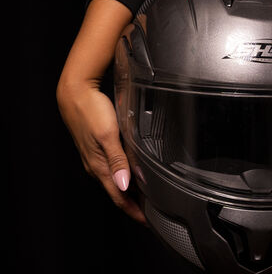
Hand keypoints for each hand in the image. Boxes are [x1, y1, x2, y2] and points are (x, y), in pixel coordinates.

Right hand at [57, 80, 145, 224]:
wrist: (75, 93)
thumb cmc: (91, 110)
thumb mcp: (108, 134)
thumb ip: (118, 159)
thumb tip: (125, 184)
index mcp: (99, 165)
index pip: (118, 196)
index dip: (133, 210)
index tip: (147, 221)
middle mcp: (96, 165)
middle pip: (118, 191)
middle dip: (134, 204)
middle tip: (152, 212)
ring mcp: (95, 157)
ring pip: (115, 180)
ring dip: (130, 191)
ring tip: (147, 196)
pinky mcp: (96, 147)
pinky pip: (113, 168)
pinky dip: (125, 176)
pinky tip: (133, 173)